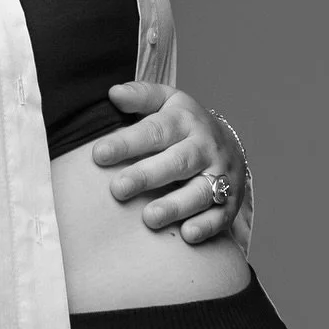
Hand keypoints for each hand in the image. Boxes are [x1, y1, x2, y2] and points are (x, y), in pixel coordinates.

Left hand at [90, 82, 245, 243]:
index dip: (127, 143)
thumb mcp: (165, 102)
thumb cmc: (182, 125)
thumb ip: (140, 96)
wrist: (226, 145)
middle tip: (118, 189)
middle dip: (147, 176)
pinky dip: (206, 226)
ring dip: (176, 206)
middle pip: (178, 161)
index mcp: (185, 122)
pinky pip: (220, 216)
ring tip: (148, 218)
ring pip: (201, 191)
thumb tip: (114, 93)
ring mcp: (220, 175)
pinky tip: (187, 234)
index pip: (155, 131)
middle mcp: (205, 148)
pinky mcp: (229, 202)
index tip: (98, 155)